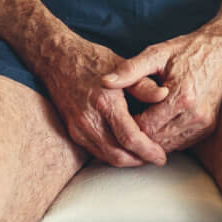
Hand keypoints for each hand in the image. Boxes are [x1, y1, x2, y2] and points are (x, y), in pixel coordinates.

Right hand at [41, 37, 168, 167]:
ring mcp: (77, 127)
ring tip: (144, 155)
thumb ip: (143, 85)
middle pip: (118, 155)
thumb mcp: (122, 66)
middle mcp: (88, 119)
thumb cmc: (92, 60)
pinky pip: (95, 152)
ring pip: (105, 157)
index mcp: (104, 103)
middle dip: (139, 160)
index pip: (130, 138)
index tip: (161, 156)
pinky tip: (124, 149)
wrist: (57, 60)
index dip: (148, 151)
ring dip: (126, 161)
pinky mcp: (72, 131)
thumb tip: (164, 95)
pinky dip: (112, 155)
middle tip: (155, 158)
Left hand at [102, 29, 221, 152]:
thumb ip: (129, 70)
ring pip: (168, 146)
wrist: (221, 51)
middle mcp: (195, 115)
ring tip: (140, 123)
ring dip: (153, 139)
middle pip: (156, 140)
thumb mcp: (155, 54)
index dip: (129, 124)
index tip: (119, 116)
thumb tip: (104, 82)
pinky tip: (157, 124)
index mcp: (181, 97)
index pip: (146, 127)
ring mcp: (204, 124)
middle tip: (125, 123)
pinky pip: (181, 143)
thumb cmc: (186, 50)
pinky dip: (167, 138)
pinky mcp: (209, 128)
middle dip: (139, 135)